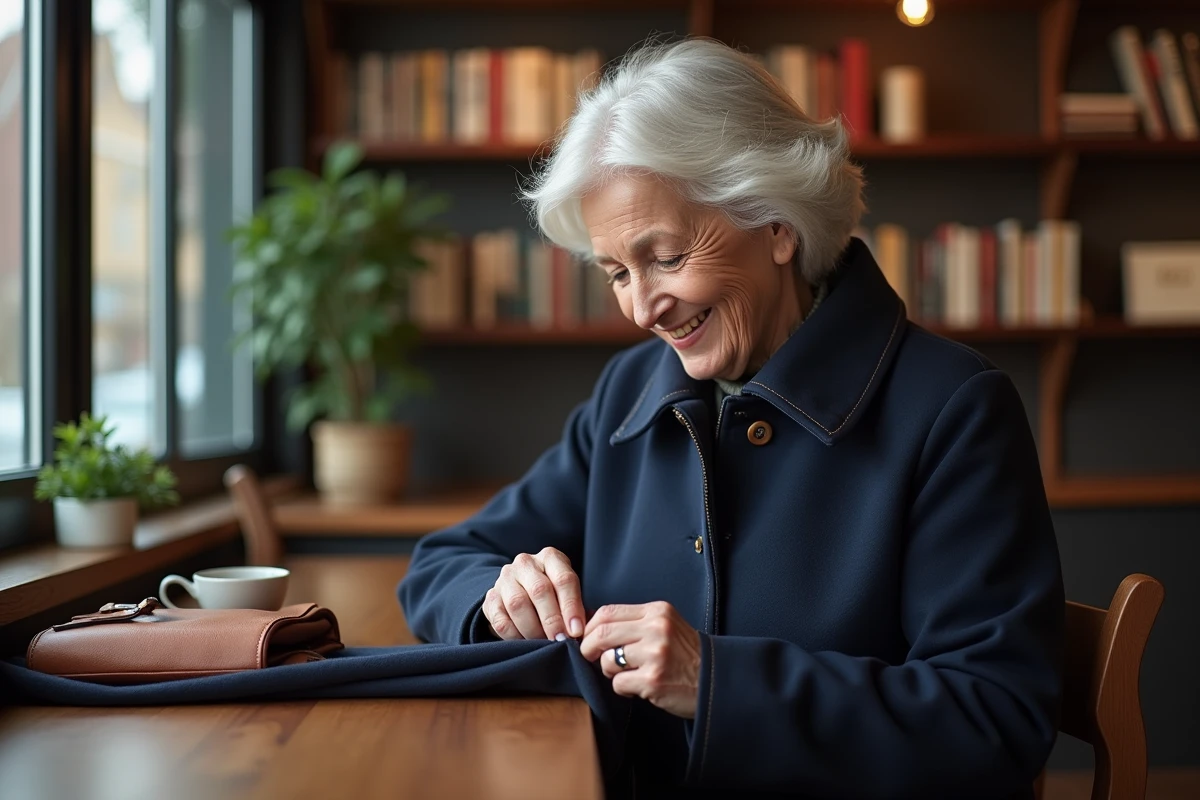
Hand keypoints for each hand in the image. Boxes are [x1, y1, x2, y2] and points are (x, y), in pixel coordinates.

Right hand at [482, 547, 583, 640]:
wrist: (521, 591)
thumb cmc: (554, 594)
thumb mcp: (567, 593)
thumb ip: (576, 609)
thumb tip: (580, 632)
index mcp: (550, 557)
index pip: (563, 579)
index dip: (571, 607)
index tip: (576, 631)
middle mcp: (525, 563)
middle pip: (539, 590)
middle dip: (552, 620)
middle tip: (561, 640)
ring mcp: (505, 579)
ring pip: (517, 604)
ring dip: (533, 629)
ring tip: (544, 644)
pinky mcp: (490, 598)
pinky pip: (501, 620)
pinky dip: (515, 636)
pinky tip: (526, 644)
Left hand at [580, 601, 701, 718]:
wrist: (715, 680)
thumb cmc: (685, 655)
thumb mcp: (664, 627)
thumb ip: (633, 623)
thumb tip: (590, 622)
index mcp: (657, 612)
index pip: (608, 612)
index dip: (590, 627)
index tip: (587, 638)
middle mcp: (657, 629)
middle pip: (602, 633)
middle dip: (589, 648)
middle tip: (592, 657)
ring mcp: (655, 654)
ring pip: (608, 660)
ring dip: (609, 671)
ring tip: (626, 673)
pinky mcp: (653, 680)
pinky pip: (618, 683)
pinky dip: (622, 688)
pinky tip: (638, 687)